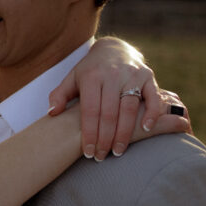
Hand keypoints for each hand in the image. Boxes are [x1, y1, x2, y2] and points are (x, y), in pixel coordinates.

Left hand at [48, 37, 187, 159]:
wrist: (113, 48)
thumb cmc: (89, 70)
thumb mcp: (71, 79)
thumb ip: (59, 95)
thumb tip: (52, 113)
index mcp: (91, 77)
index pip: (90, 110)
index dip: (89, 133)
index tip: (88, 153)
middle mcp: (112, 75)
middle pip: (109, 113)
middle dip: (105, 139)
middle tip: (101, 157)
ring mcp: (131, 75)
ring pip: (128, 109)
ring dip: (124, 133)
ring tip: (117, 151)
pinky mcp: (148, 76)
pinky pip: (152, 97)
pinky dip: (150, 113)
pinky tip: (145, 129)